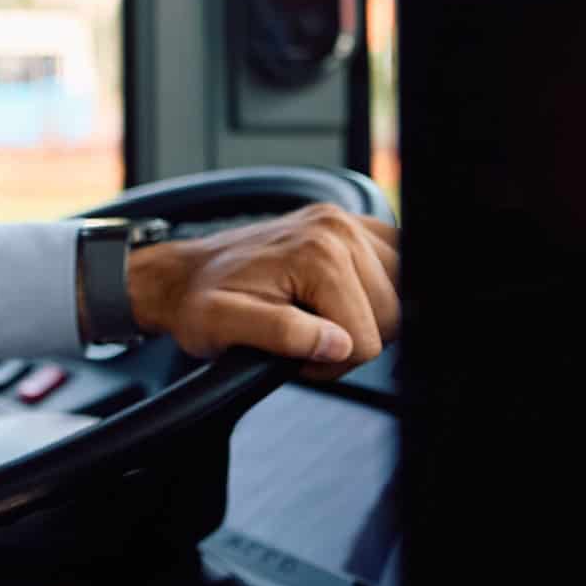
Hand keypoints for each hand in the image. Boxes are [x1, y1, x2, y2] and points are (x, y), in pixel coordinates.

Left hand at [127, 204, 400, 381]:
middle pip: (391, 317)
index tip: (295, 352)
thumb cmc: (201, 302)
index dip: (331, 362)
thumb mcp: (224, 326)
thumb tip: (337, 344)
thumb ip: (282, 334)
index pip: (367, 339)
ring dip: (363, 316)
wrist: (187, 275)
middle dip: (350, 340)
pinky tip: (337, 296)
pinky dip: (374, 290)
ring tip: (315, 316)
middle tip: (303, 335)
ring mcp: (348, 222)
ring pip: (398, 296)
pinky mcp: (353, 226)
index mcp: (317, 253)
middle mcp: (338, 228)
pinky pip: (397, 267)